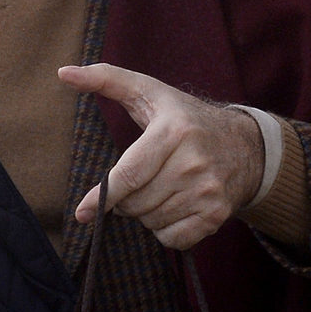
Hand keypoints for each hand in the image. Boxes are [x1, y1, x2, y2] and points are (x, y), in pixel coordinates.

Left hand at [58, 62, 264, 249]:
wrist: (246, 146)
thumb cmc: (185, 118)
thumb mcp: (151, 93)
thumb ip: (107, 80)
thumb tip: (64, 72)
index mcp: (174, 131)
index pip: (129, 174)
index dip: (102, 196)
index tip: (82, 213)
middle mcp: (194, 162)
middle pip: (135, 203)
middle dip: (127, 199)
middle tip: (141, 181)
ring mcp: (208, 191)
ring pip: (150, 221)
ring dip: (146, 213)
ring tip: (162, 188)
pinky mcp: (217, 215)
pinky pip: (171, 238)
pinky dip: (165, 230)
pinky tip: (175, 206)